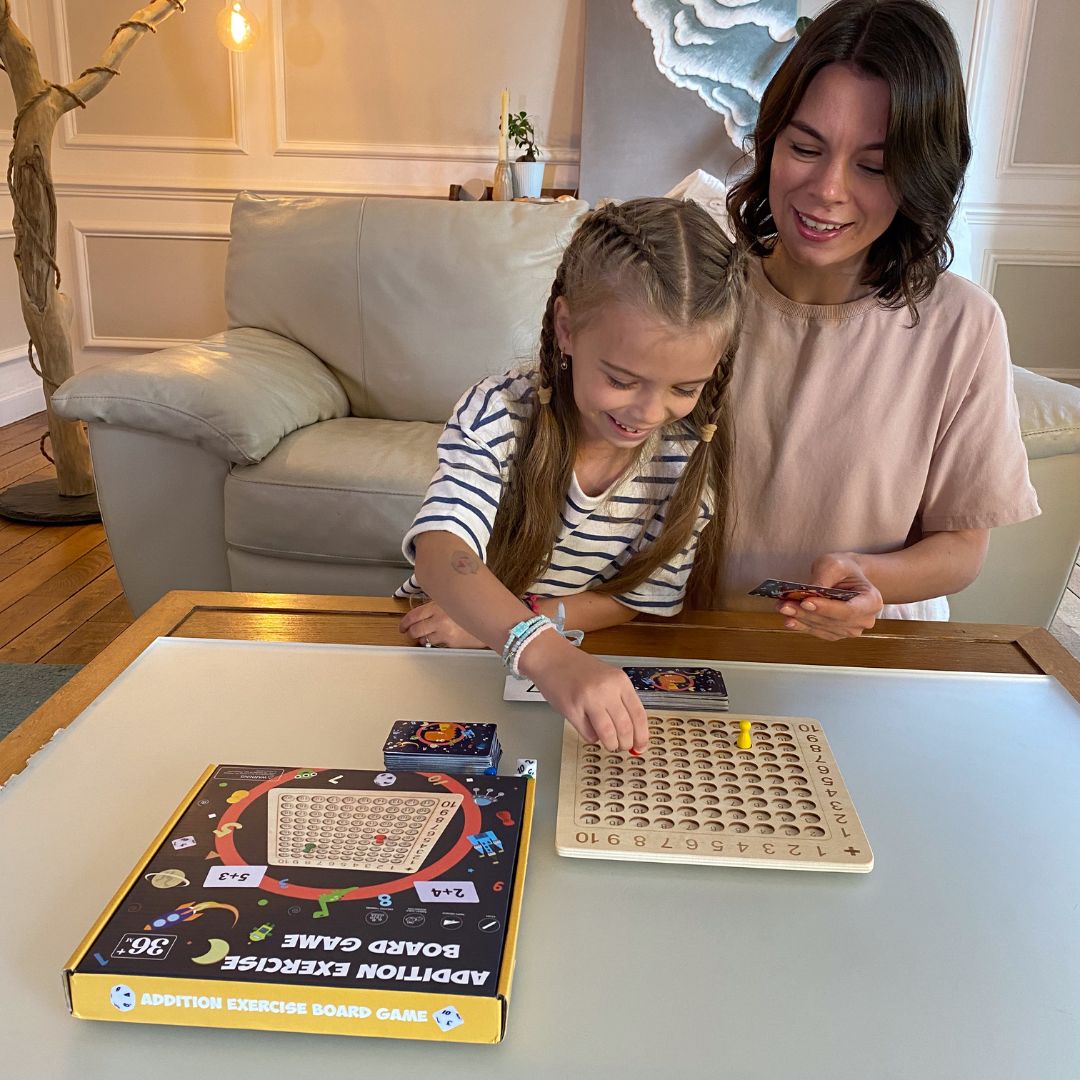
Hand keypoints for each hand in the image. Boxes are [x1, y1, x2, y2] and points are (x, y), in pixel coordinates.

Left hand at [398, 601, 486, 649]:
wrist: (488, 618)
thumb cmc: (471, 607)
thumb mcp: (450, 601)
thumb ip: (436, 605)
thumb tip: (421, 611)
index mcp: (437, 606)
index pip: (413, 616)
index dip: (404, 623)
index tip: (402, 626)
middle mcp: (439, 620)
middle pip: (415, 630)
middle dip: (411, 632)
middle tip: (411, 632)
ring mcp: (445, 633)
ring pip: (425, 639)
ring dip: (424, 637)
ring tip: (429, 633)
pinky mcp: (451, 643)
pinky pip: (438, 643)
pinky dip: (437, 641)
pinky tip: (442, 636)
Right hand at [519, 632, 649, 752]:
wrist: (551, 657)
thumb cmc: (578, 668)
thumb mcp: (607, 677)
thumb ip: (620, 699)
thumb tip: (633, 730)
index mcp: (619, 680)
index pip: (639, 714)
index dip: (642, 735)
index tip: (641, 746)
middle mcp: (606, 689)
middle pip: (625, 727)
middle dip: (626, 743)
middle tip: (624, 746)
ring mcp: (588, 700)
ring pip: (608, 735)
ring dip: (611, 744)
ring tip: (609, 744)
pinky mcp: (571, 709)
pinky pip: (589, 734)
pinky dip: (593, 738)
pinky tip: (591, 731)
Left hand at [776, 553, 882, 640]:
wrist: (845, 577)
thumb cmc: (843, 569)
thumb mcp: (834, 564)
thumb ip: (823, 577)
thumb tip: (808, 593)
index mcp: (872, 601)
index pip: (849, 610)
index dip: (827, 608)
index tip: (806, 601)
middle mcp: (864, 620)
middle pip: (833, 621)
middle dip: (807, 613)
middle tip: (785, 605)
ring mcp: (851, 629)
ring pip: (823, 627)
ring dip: (801, 619)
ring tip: (782, 608)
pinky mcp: (836, 633)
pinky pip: (818, 631)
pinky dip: (802, 625)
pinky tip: (788, 619)